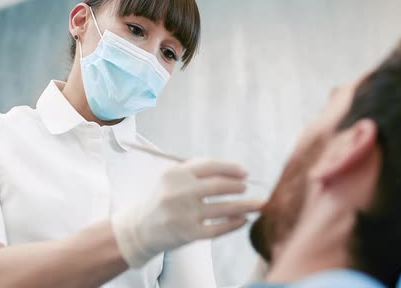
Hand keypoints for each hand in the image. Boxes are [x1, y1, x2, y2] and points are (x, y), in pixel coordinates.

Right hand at [111, 158, 264, 267]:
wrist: (142, 227)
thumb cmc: (165, 198)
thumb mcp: (173, 178)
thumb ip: (199, 171)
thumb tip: (236, 171)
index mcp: (176, 174)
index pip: (210, 166)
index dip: (231, 168)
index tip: (244, 172)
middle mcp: (180, 193)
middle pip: (219, 186)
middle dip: (238, 186)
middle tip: (246, 188)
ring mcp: (185, 214)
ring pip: (225, 208)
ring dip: (246, 205)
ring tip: (258, 204)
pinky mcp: (189, 234)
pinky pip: (220, 228)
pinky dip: (235, 223)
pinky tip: (243, 220)